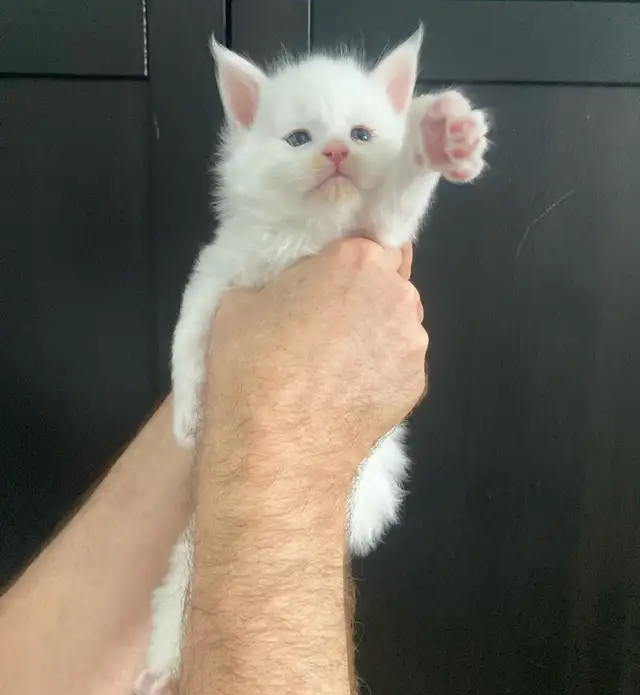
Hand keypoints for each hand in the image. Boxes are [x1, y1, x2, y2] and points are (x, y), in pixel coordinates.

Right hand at [204, 238, 427, 475]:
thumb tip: (292, 288)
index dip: (344, 265)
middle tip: (323, 325)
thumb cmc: (253, 369)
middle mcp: (396, 296)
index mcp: (356, 261)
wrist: (277, 450)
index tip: (323, 286)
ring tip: (333, 367)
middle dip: (363, 295)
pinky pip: (398, 364)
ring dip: (374, 334)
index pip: (366, 244)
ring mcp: (412, 343)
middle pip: (389, 282)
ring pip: (397, 324)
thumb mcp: (241, 301)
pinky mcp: (417, 385)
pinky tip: (345, 392)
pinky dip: (379, 372)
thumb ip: (281, 280)